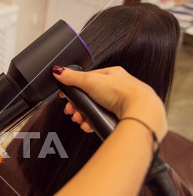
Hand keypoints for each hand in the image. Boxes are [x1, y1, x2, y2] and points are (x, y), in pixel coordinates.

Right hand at [52, 66, 166, 140]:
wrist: (138, 112)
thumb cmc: (122, 92)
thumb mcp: (90, 81)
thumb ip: (72, 77)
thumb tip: (57, 70)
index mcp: (111, 75)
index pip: (86, 80)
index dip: (73, 89)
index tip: (64, 97)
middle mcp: (115, 88)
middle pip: (88, 97)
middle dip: (77, 106)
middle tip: (71, 111)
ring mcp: (118, 103)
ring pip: (93, 110)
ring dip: (82, 116)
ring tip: (80, 119)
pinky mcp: (118, 117)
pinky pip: (100, 120)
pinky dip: (92, 123)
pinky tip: (89, 125)